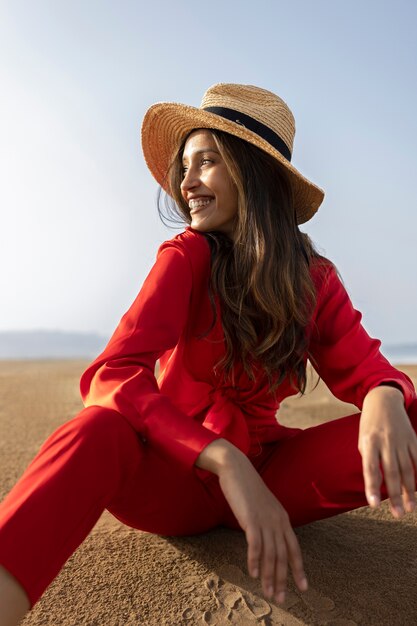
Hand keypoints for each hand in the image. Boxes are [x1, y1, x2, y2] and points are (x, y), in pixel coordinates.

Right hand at [217, 451, 307, 603]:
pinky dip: (254, 560)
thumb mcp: (262, 506)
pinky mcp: (251, 518)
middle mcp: (277, 521)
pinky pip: (255, 544)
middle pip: (283, 556)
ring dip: (268, 575)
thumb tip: (267, 539)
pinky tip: (252, 573)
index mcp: (283, 518)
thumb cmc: (247, 487)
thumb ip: (267, 522)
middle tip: (281, 598)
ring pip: (270, 554)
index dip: (298, 569)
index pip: (294, 549)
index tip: (303, 587)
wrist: (236, 468)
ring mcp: (265, 519)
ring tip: (268, 593)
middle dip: (282, 579)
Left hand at [359, 385, 416, 517]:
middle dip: (395, 495)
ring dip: (409, 491)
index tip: (373, 504)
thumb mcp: (362, 439)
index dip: (372, 486)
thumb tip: (376, 483)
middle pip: (391, 472)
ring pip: (407, 469)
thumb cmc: (369, 425)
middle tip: (398, 514)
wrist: (383, 401)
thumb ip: (369, 459)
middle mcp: (386, 441)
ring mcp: (401, 440)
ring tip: (410, 508)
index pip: (370, 468)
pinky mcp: (413, 439)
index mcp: (369, 441)